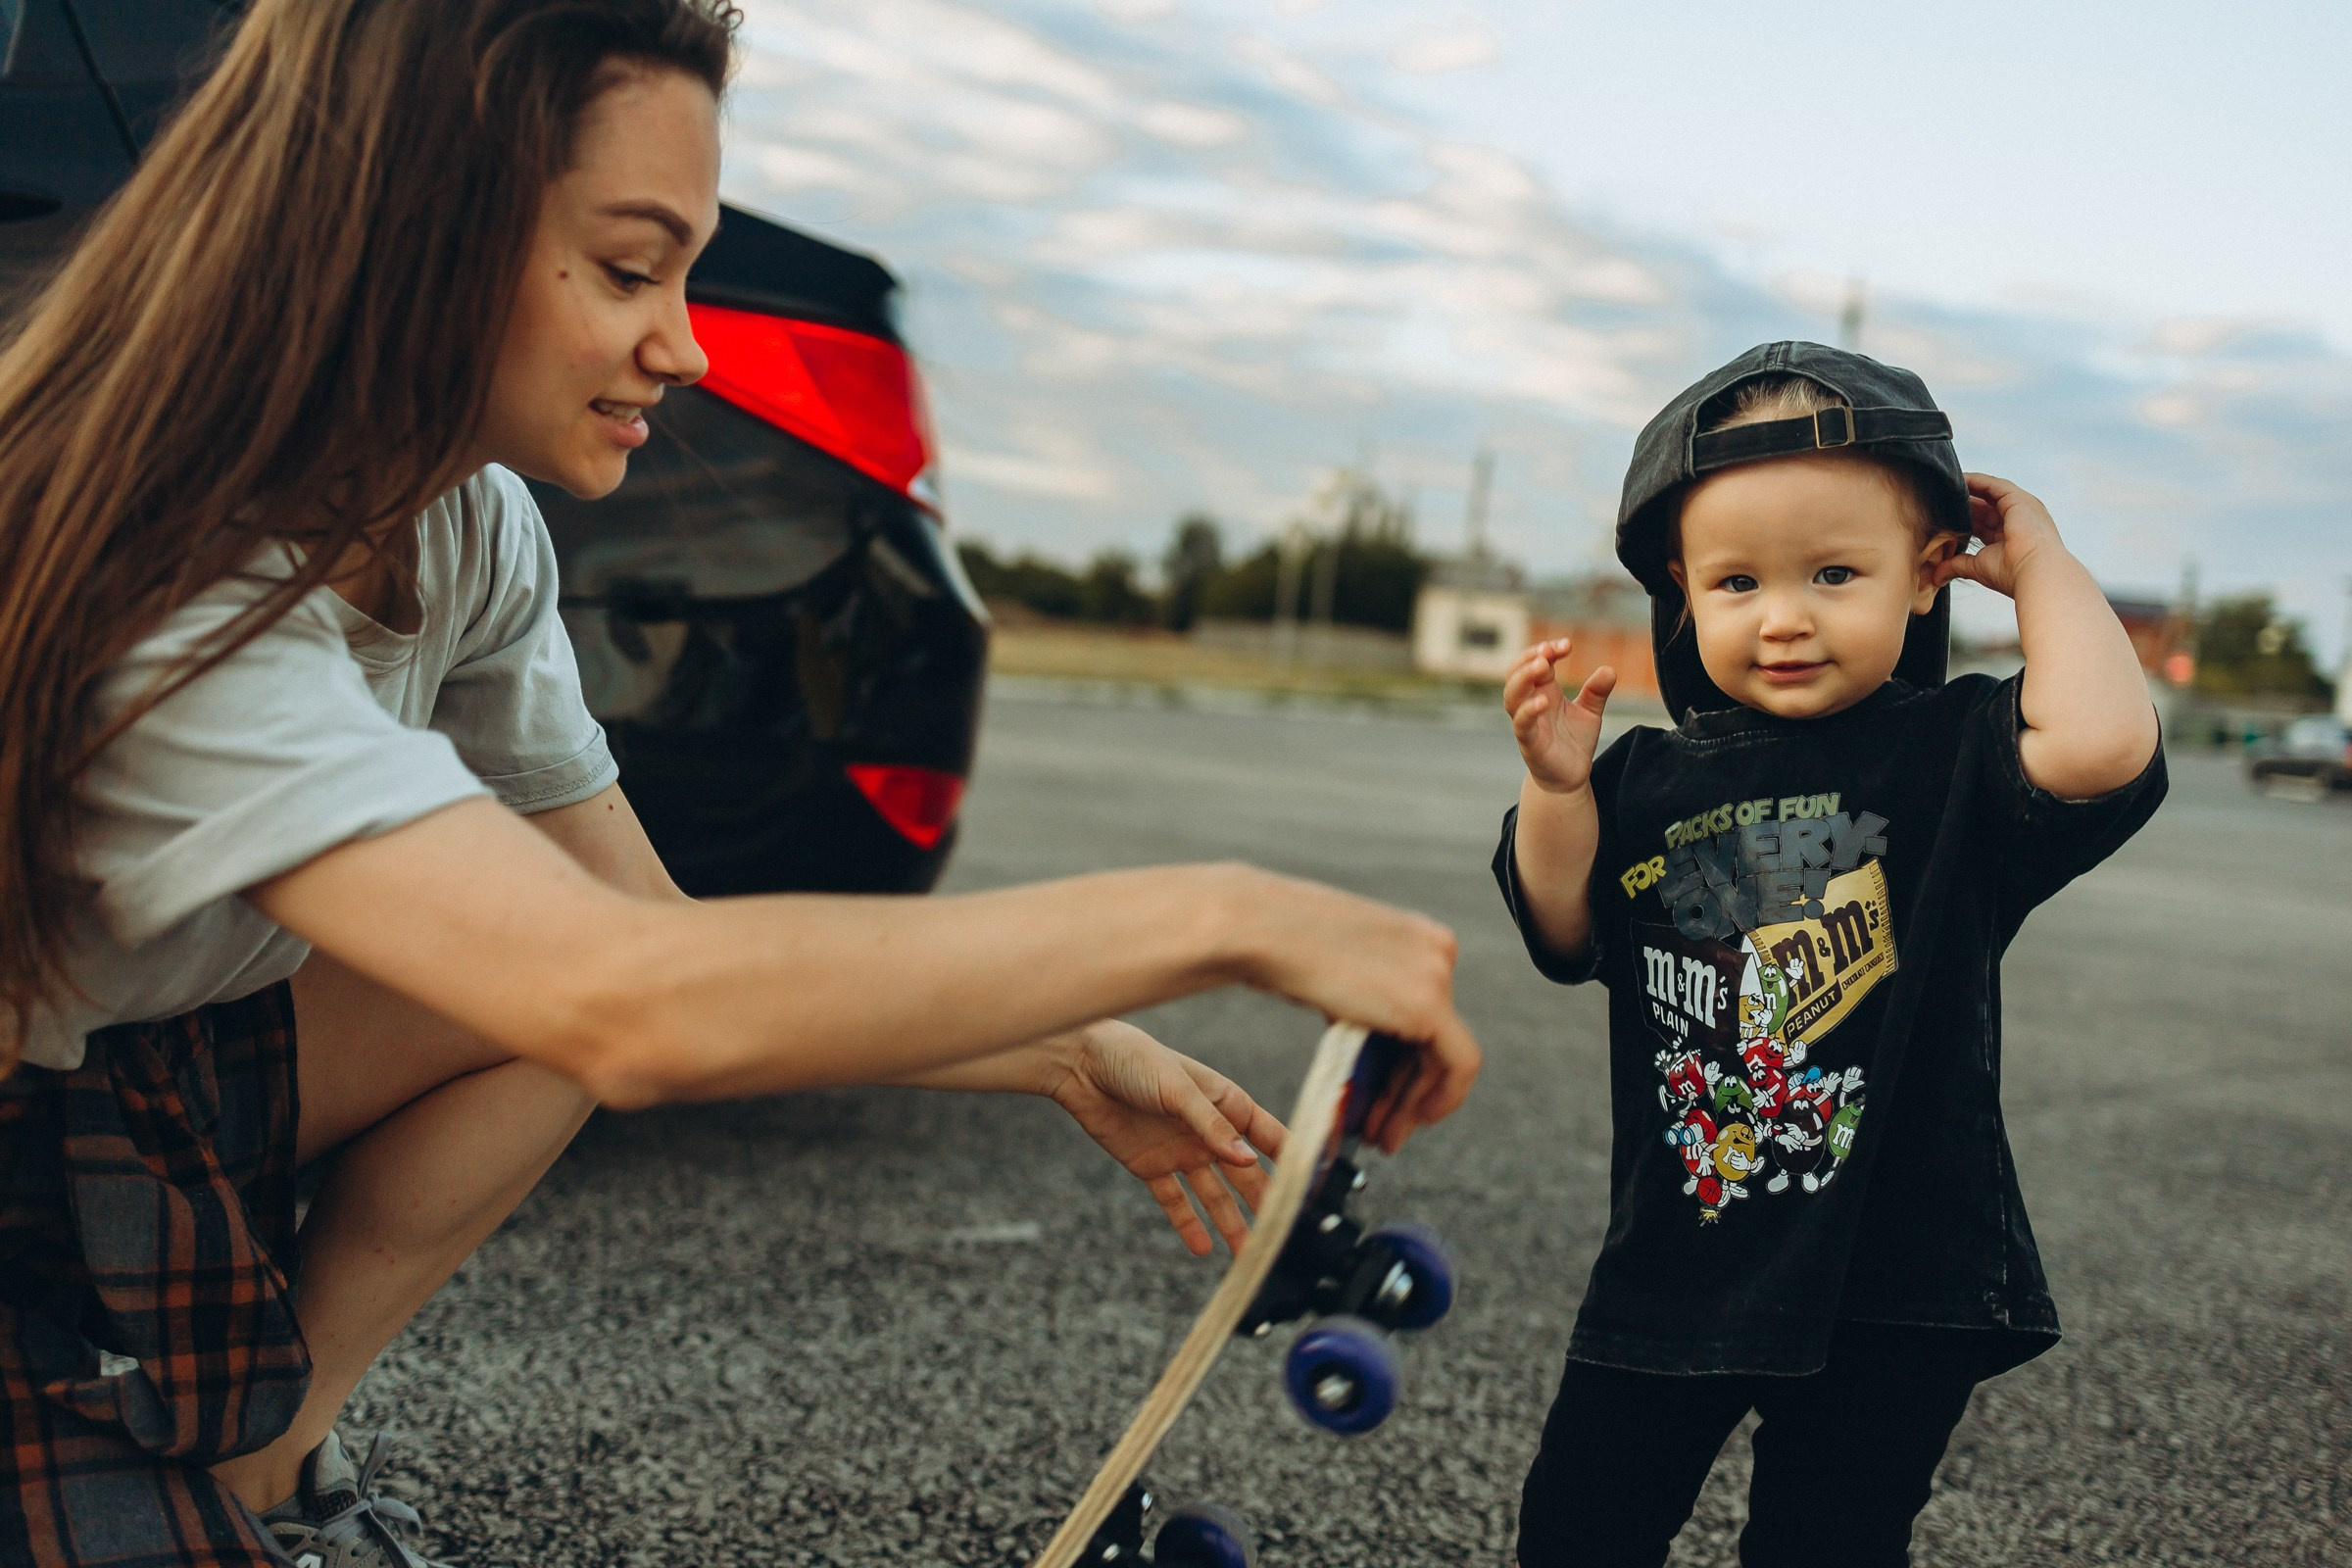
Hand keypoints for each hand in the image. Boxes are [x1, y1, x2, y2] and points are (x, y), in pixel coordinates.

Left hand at [1043, 1020, 1288, 1255]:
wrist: (1081, 1065)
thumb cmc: (1134, 1059)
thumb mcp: (1178, 1089)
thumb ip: (1212, 1126)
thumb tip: (1248, 1160)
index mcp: (1225, 1103)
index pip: (1269, 1137)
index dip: (1292, 1160)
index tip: (1313, 1188)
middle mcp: (1208, 1131)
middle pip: (1245, 1175)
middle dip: (1265, 1203)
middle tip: (1282, 1234)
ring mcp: (1181, 1151)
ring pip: (1214, 1195)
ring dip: (1231, 1223)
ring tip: (1247, 1255)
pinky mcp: (1151, 1166)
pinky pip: (1175, 1201)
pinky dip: (1188, 1224)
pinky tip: (1202, 1247)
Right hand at [1225, 872, 1480, 1154]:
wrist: (1258, 929)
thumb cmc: (1276, 941)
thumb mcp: (1335, 968)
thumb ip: (1362, 1000)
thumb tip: (1366, 1046)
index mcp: (1415, 936)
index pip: (1425, 1014)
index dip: (1408, 1063)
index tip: (1388, 1096)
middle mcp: (1436, 950)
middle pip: (1432, 1039)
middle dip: (1408, 1091)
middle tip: (1386, 1129)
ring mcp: (1437, 975)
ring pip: (1444, 1057)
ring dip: (1413, 1103)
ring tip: (1384, 1137)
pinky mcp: (1428, 1005)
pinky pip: (1458, 1064)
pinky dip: (1442, 1097)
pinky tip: (1417, 1121)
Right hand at [1505, 638, 1614, 796]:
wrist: (1571, 776)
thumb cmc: (1574, 741)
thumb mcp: (1590, 712)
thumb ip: (1597, 692)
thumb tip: (1609, 670)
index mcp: (1544, 691)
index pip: (1536, 662)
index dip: (1547, 650)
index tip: (1567, 645)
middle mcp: (1530, 703)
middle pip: (1516, 674)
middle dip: (1529, 659)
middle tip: (1548, 651)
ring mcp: (1526, 722)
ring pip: (1511, 696)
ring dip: (1522, 678)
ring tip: (1542, 665)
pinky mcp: (1529, 742)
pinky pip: (1521, 724)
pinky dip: (1528, 711)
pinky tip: (1543, 702)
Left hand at [1936, 473, 2065, 598]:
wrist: (2035, 572)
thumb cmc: (2012, 574)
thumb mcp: (1978, 567)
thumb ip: (1957, 565)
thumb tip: (1937, 577)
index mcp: (2010, 538)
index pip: (1982, 524)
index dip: (1962, 520)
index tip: (1941, 518)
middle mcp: (2018, 520)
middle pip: (1984, 507)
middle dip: (1962, 504)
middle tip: (1938, 500)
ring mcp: (2021, 508)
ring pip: (1989, 492)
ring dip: (1967, 489)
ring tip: (1945, 487)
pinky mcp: (2019, 499)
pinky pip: (1993, 485)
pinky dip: (1976, 481)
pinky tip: (1958, 480)